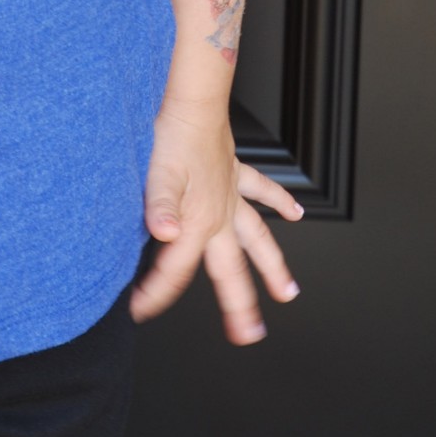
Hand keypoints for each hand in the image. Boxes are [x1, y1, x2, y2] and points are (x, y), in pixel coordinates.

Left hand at [131, 102, 303, 342]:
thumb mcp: (157, 175)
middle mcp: (221, 216)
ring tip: (287, 292)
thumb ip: (160, 208)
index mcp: (198, 222)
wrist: (194, 101)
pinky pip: (262, 192)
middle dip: (239, 307)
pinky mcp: (236, 175)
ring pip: (258, 239)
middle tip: (247, 335)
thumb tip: (164, 236)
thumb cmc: (173, 135)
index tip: (141, 311)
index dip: (157, 294)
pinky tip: (294, 213)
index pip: (176, 270)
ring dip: (273, 267)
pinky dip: (279, 201)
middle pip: (231, 271)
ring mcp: (232, 197)